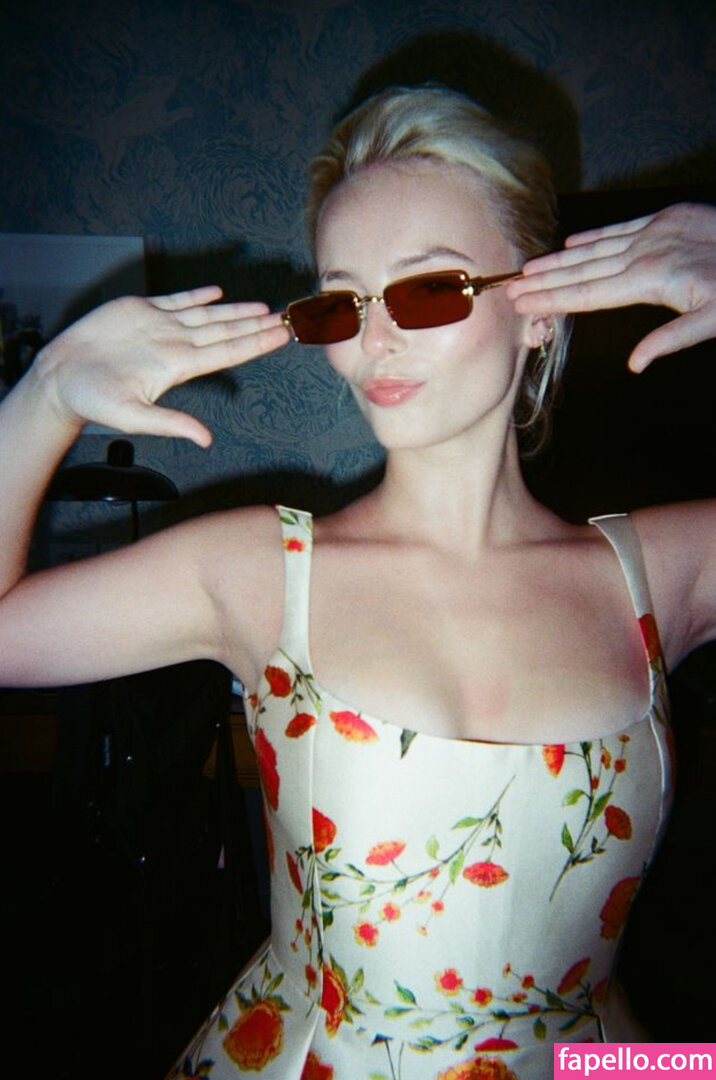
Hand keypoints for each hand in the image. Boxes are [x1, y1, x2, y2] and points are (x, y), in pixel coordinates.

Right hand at [34, 286, 289, 445]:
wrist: (60, 378)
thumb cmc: (92, 400)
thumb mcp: (132, 416)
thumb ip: (170, 424)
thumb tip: (205, 440)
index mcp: (178, 365)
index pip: (227, 352)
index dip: (255, 343)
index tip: (280, 336)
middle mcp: (175, 345)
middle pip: (225, 332)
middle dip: (254, 325)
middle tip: (283, 317)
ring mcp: (160, 327)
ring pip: (207, 315)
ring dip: (235, 311)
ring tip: (261, 307)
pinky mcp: (140, 312)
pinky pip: (176, 301)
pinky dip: (197, 296)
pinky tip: (216, 293)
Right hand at [506, 203, 715, 371]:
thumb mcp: (714, 321)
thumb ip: (672, 339)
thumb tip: (634, 364)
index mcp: (651, 280)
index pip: (590, 293)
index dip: (553, 299)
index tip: (524, 303)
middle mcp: (646, 253)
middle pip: (583, 270)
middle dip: (544, 280)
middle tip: (510, 286)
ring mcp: (656, 232)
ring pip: (596, 248)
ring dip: (559, 259)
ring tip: (529, 267)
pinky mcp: (668, 218)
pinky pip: (621, 228)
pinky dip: (594, 237)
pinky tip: (571, 242)